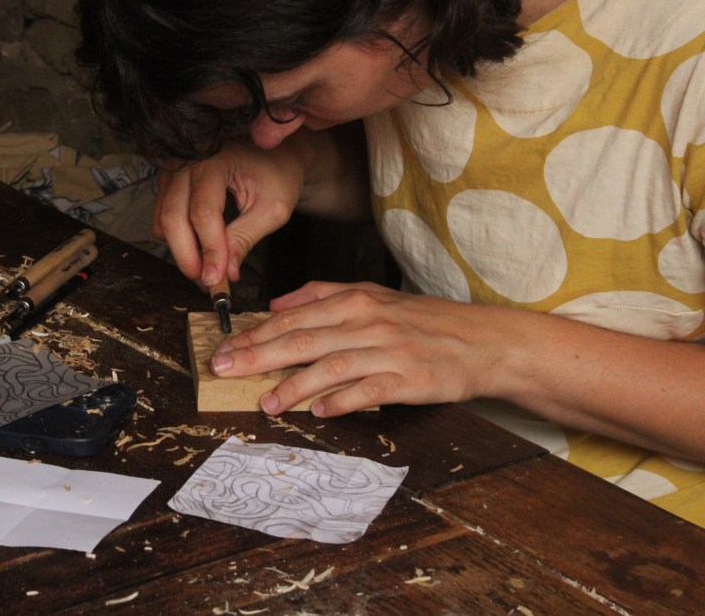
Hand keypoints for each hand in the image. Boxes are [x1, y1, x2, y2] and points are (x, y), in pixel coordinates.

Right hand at [153, 137, 304, 286]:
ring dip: (182, 251)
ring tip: (207, 269)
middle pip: (173, 218)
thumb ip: (245, 239)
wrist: (273, 155)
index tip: (218, 279)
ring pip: (164, 222)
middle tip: (207, 282)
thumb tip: (226, 274)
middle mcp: (188, 163)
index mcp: (216, 161)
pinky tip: (200, 250)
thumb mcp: (272, 209)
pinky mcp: (169, 184)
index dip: (210, 250)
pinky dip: (177, 240)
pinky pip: (162, 218)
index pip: (203, 214)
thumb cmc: (277, 176)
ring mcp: (174, 172)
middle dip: (188, 257)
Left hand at [208, 281, 509, 415]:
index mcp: (355, 299)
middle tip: (224, 370)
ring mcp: (388, 350)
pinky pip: (368, 391)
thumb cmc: (424, 320)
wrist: (483, 340)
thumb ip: (323, 294)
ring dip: (293, 386)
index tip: (224, 349)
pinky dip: (342, 401)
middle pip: (302, 339)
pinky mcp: (408, 379)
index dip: (254, 334)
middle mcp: (367, 321)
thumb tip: (277, 304)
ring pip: (330, 366)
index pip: (293, 317)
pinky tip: (318, 411)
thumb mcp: (373, 294)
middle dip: (257, 355)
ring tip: (266, 402)